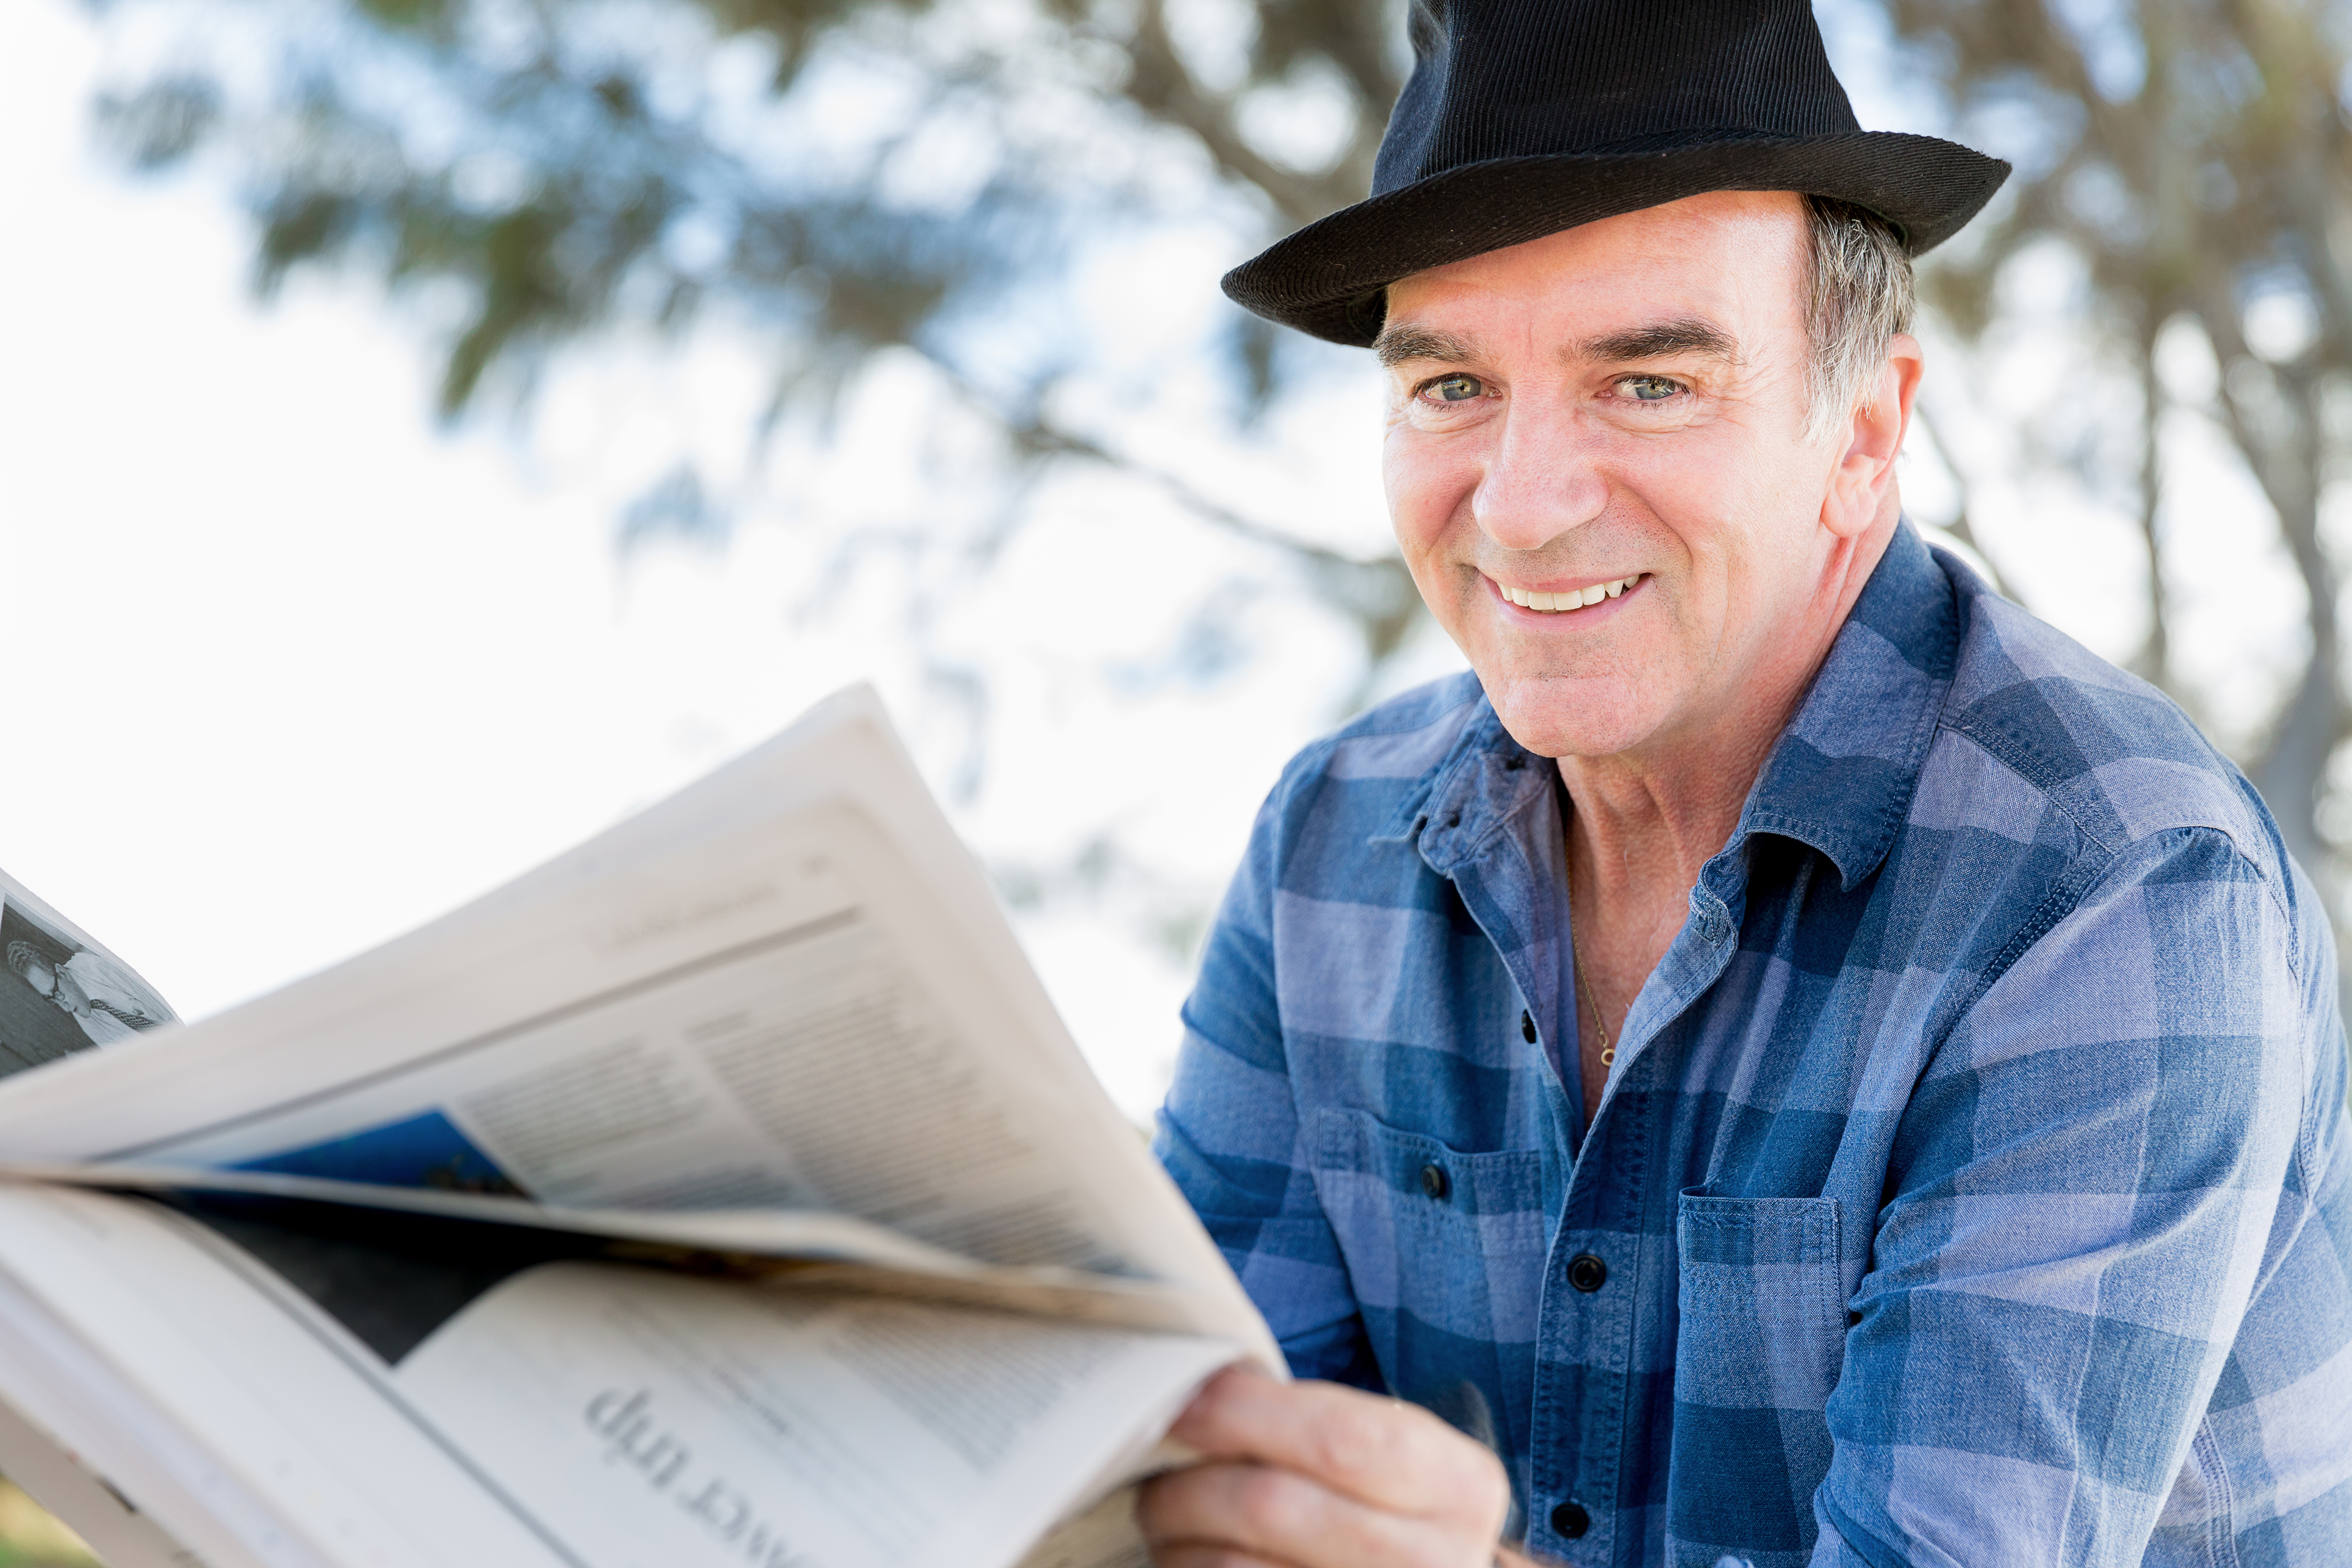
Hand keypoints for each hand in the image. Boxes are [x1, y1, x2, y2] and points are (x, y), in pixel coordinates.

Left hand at [1136, 1365, 1514, 1567]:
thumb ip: (1317, 1423)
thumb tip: (1200, 1390)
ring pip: (1236, 1567)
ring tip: (1168, 1515)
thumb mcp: (1396, 1457)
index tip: (1185, 1400)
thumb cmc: (1398, 1511)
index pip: (1337, 1439)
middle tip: (1157, 1469)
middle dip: (1192, 1481)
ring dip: (1179, 1537)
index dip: (1244, 1414)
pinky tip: (1190, 1555)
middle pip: (1273, 1506)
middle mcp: (1434, 1560)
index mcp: (1459, 1487)